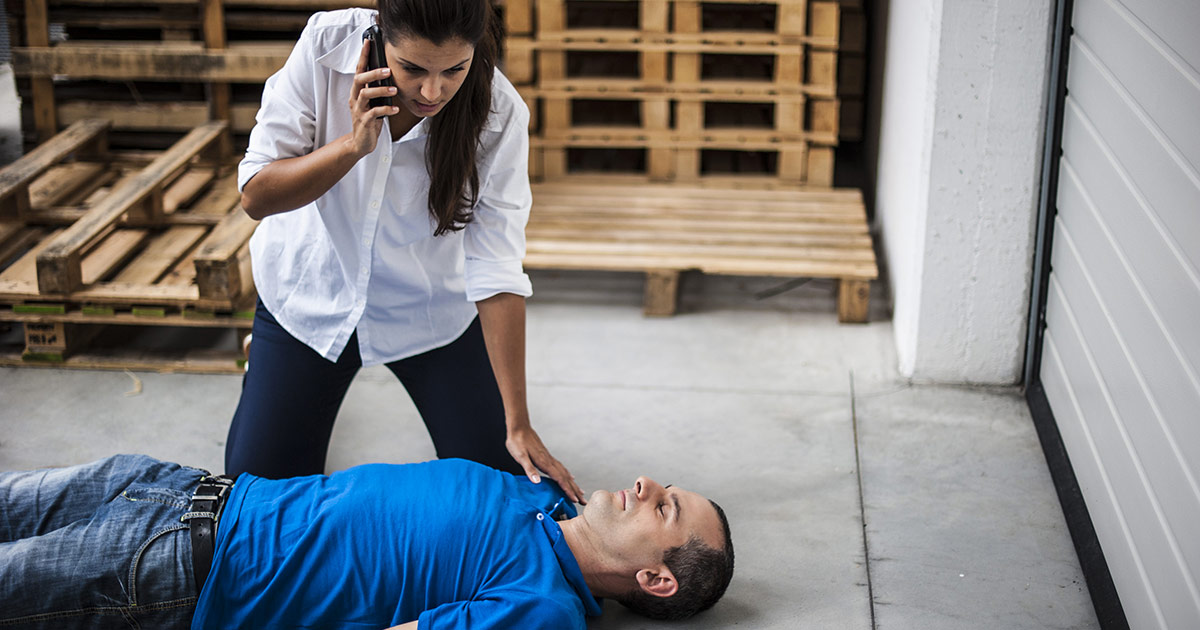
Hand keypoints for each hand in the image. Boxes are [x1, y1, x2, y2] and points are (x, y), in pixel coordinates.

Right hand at [347, 40, 397, 158]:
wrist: (360, 143)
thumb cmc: (370, 120)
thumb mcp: (373, 102)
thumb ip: (377, 89)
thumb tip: (390, 74)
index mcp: (357, 91)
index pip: (359, 70)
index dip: (363, 56)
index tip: (368, 42)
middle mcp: (355, 98)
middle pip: (359, 80)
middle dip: (373, 73)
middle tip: (387, 70)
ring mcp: (359, 110)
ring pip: (366, 95)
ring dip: (381, 90)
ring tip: (394, 89)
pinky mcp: (364, 122)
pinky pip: (374, 113)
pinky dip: (386, 109)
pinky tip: (395, 108)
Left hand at [506, 424, 584, 504]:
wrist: (519, 428)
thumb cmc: (517, 442)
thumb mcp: (520, 456)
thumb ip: (529, 469)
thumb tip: (537, 482)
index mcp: (544, 463)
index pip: (560, 479)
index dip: (568, 490)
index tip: (576, 500)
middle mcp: (550, 461)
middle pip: (566, 478)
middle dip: (575, 490)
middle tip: (584, 501)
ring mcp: (549, 459)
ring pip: (565, 473)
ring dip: (573, 484)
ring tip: (580, 492)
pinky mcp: (547, 457)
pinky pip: (561, 468)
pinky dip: (567, 475)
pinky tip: (570, 477)